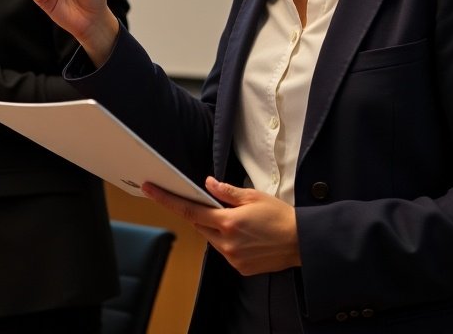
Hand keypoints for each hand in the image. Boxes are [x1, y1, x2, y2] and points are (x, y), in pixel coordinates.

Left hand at [143, 177, 301, 275]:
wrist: (302, 242)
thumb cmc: (279, 216)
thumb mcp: (253, 196)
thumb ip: (227, 192)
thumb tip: (207, 184)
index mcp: (227, 222)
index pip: (189, 210)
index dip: (167, 199)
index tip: (150, 189)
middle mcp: (226, 242)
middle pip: (199, 225)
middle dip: (201, 213)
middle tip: (211, 203)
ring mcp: (232, 258)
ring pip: (211, 239)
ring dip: (215, 228)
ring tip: (237, 220)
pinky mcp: (240, 268)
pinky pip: (225, 251)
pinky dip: (227, 241)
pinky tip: (245, 235)